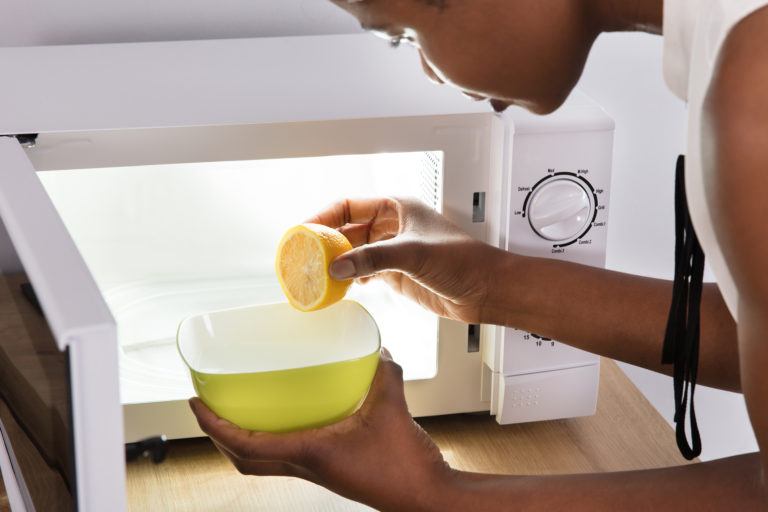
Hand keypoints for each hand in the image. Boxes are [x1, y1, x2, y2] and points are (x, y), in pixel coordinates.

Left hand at [189, 350, 454, 511]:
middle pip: (242, 459)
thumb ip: (383, 371)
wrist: (426, 497)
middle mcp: (304, 466)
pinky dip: (272, 440)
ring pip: (261, 462)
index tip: (195, 403)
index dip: (213, 425)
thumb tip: (377, 349)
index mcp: (308, 454)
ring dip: (241, 440)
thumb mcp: (392, 405)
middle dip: (218, 434)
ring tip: (238, 411)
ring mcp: (315, 472)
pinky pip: (286, 458)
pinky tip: (290, 417)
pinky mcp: (329, 471)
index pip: (243, 444)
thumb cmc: (405, 465)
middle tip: (209, 406)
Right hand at [307, 197, 509, 323]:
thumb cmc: (464, 261)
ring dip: (336, 261)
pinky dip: (350, 277)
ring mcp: (393, 250)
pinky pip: (364, 271)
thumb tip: (338, 267)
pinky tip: (340, 286)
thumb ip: (373, 259)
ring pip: (354, 252)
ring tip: (316, 273)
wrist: (486, 290)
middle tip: (305, 257)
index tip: (305, 230)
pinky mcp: (396, 273)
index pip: (350, 205)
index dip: (325, 216)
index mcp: (397, 207)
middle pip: (348, 229)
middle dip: (326, 242)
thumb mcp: (413, 254)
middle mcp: (392, 226)